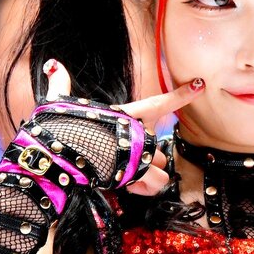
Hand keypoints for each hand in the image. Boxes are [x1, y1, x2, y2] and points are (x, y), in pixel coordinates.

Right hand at [44, 60, 204, 196]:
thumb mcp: (60, 103)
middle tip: (130, 161)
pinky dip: (143, 190)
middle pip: (159, 149)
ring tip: (129, 178)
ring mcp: (137, 158)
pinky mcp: (132, 178)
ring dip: (148, 178)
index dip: (181, 94)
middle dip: (149, 158)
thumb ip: (60, 84)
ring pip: (160, 171)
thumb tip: (52, 63)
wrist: (54, 155)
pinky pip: (152, 187)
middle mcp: (136, 136)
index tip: (201, 85)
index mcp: (126, 115)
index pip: (159, 103)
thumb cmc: (60, 128)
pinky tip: (128, 187)